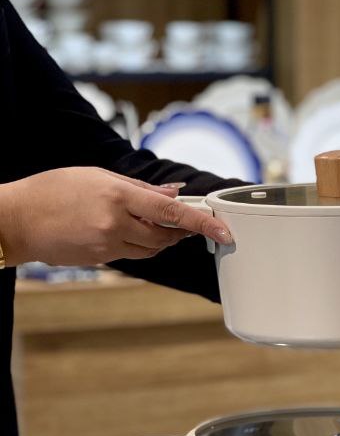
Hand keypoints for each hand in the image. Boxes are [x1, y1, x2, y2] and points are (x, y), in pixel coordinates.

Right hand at [0, 168, 232, 267]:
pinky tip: (130, 231)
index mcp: (117, 197)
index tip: (222, 230)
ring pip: (152, 248)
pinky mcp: (102, 259)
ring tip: (157, 224)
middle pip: (166, 235)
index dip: (202, 222)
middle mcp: (116, 224)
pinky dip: (140, 243)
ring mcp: (108, 245)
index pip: (171, 212)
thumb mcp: (96, 176)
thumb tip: (172, 192)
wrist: (17, 220)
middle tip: (189, 221)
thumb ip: (139, 187)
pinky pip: (133, 254)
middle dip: (181, 229)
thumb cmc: (52, 191)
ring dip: (162, 238)